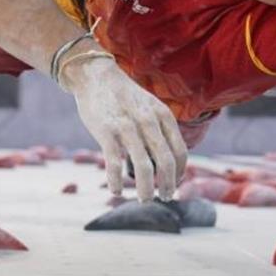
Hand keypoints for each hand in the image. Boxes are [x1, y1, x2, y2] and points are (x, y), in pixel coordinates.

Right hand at [61, 49, 186, 202]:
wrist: (95, 76)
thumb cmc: (124, 96)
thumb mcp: (150, 107)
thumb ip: (159, 129)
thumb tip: (165, 161)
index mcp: (163, 116)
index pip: (180, 152)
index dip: (179, 173)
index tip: (174, 184)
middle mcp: (149, 122)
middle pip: (166, 162)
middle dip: (168, 185)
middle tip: (165, 197)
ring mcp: (128, 127)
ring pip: (144, 167)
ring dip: (146, 189)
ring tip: (144, 199)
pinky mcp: (106, 132)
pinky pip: (115, 164)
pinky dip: (116, 181)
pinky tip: (116, 191)